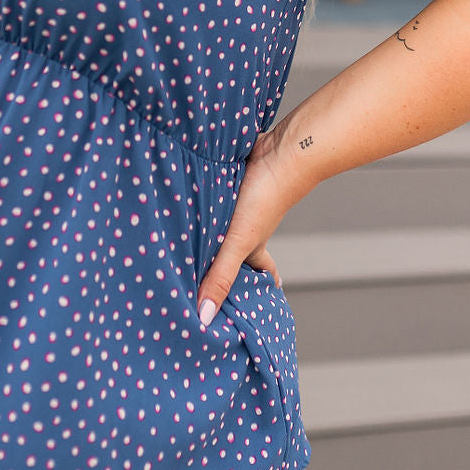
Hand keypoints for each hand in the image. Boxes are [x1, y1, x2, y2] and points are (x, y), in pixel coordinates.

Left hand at [196, 128, 292, 328]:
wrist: (281, 152)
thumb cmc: (266, 199)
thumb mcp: (239, 243)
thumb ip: (220, 276)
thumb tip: (204, 318)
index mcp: (253, 246)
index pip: (259, 272)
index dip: (259, 284)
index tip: (258, 297)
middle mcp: (247, 226)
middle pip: (237, 246)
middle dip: (225, 256)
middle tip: (209, 268)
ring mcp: (240, 202)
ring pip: (223, 220)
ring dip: (210, 225)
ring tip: (190, 234)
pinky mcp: (230, 179)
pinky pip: (216, 193)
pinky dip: (205, 197)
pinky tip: (188, 193)